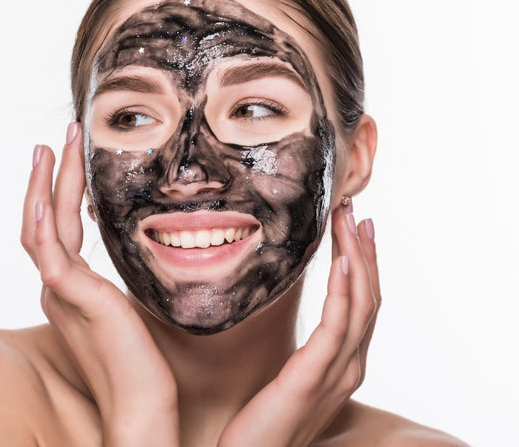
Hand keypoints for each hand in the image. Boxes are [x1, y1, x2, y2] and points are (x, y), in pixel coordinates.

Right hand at [20, 123, 178, 446]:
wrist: (143, 408)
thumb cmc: (144, 363)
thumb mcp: (134, 305)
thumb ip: (129, 277)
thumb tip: (150, 244)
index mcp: (72, 289)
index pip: (56, 230)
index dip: (60, 192)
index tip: (74, 159)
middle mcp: (59, 287)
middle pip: (42, 220)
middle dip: (50, 176)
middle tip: (60, 138)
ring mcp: (61, 293)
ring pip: (41, 227)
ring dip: (46, 183)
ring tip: (55, 145)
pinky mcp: (72, 299)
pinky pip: (50, 254)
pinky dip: (43, 220)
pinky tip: (47, 192)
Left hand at [218, 202, 379, 446]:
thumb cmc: (262, 422)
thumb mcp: (290, 379)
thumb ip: (306, 353)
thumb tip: (299, 320)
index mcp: (344, 365)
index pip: (363, 306)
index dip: (363, 264)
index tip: (354, 228)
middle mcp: (350, 367)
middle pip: (369, 298)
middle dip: (364, 251)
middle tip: (355, 210)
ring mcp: (337, 374)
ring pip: (360, 305)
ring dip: (357, 258)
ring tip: (349, 221)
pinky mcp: (313, 378)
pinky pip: (337, 327)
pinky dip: (344, 291)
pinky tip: (342, 261)